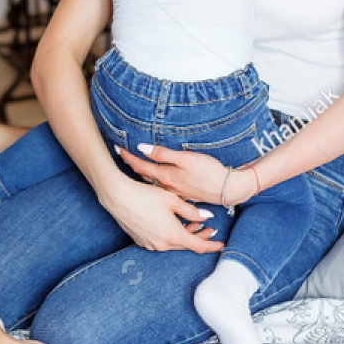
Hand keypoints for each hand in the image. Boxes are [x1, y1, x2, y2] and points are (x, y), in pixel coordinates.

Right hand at [97, 173, 222, 252]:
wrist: (118, 197)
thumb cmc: (146, 195)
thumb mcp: (173, 200)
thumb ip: (192, 212)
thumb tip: (207, 218)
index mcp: (174, 235)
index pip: (198, 246)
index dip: (211, 245)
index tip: (221, 245)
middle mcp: (162, 244)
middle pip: (186, 245)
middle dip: (198, 238)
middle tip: (209, 230)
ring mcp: (151, 244)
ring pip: (173, 243)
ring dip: (184, 234)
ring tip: (192, 223)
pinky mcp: (141, 241)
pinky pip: (161, 241)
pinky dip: (170, 234)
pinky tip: (172, 223)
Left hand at [117, 144, 259, 205]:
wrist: (227, 189)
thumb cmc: (209, 171)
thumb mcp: (185, 158)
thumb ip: (162, 153)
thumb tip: (141, 148)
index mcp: (165, 176)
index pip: (140, 165)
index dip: (127, 156)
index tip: (116, 148)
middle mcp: (166, 187)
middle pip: (143, 175)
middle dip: (131, 166)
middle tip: (120, 156)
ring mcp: (174, 193)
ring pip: (153, 183)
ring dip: (142, 175)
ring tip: (133, 167)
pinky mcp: (183, 195)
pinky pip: (163, 189)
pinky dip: (155, 183)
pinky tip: (155, 180)